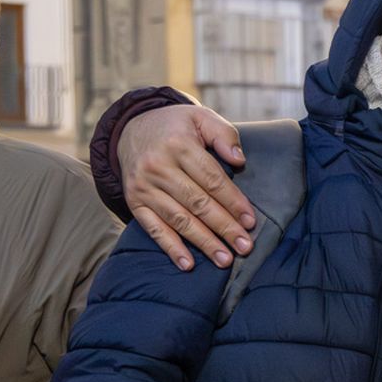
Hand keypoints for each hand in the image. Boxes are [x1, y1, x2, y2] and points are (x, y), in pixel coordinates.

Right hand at [120, 104, 256, 269]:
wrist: (130, 129)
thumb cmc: (175, 126)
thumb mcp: (200, 117)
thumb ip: (223, 134)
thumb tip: (240, 160)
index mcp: (179, 145)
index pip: (212, 180)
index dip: (233, 202)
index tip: (251, 221)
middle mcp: (158, 167)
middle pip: (198, 203)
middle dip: (224, 227)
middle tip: (245, 247)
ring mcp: (144, 187)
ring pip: (178, 219)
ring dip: (203, 242)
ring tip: (225, 259)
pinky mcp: (134, 202)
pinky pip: (153, 228)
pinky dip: (170, 248)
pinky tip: (187, 264)